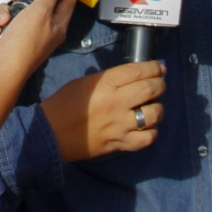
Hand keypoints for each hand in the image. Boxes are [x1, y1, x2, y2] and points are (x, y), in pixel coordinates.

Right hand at [0, 0, 75, 80]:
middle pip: (34, 1)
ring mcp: (22, 33)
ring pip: (12, 9)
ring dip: (4, 12)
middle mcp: (41, 28)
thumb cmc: (25, 41)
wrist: (0, 70)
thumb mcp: (40, 12)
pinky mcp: (5, 37)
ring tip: (3, 22)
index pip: (66, 0)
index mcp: (57, 24)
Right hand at [40, 61, 166, 160]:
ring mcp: (120, 124)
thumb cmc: (64, 104)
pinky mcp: (121, 143)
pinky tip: (146, 127)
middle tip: (160, 84)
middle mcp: (116, 102)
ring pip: (154, 114)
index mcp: (105, 83)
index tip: (159, 68)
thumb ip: (108, 79)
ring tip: (153, 106)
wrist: (50, 133)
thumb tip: (131, 76)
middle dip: (160, 84)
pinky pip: (148, 138)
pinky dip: (151, 131)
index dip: (154, 67)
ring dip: (158, 108)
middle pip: (151, 89)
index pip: (138, 71)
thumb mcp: (83, 82)